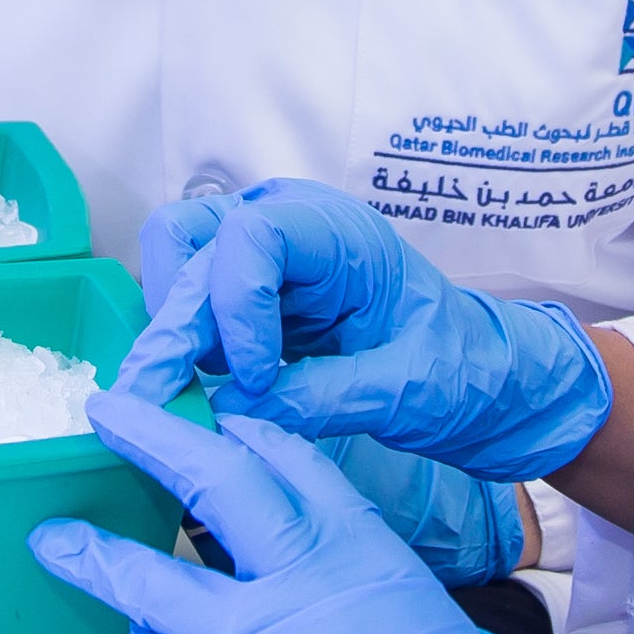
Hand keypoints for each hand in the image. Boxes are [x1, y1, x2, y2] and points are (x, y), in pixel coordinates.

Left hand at [29, 392, 619, 633]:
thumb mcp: (427, 626)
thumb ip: (363, 590)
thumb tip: (326, 583)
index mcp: (364, 554)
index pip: (291, 466)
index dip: (243, 435)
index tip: (211, 415)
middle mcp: (304, 585)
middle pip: (211, 483)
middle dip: (151, 439)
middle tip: (108, 415)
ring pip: (150, 580)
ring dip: (97, 557)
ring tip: (58, 541)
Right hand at [122, 179, 613, 487]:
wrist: (479, 375)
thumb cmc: (461, 368)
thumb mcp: (408, 390)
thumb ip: (324, 397)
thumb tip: (234, 409)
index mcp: (343, 233)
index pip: (254, 237)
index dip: (236, 306)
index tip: (255, 377)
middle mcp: (291, 223)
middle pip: (193, 244)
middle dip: (175, 325)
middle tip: (154, 398)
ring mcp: (263, 250)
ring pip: (176, 256)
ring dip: (173, 324)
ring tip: (192, 390)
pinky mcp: (247, 287)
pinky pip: (188, 296)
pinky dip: (184, 340)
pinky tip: (208, 388)